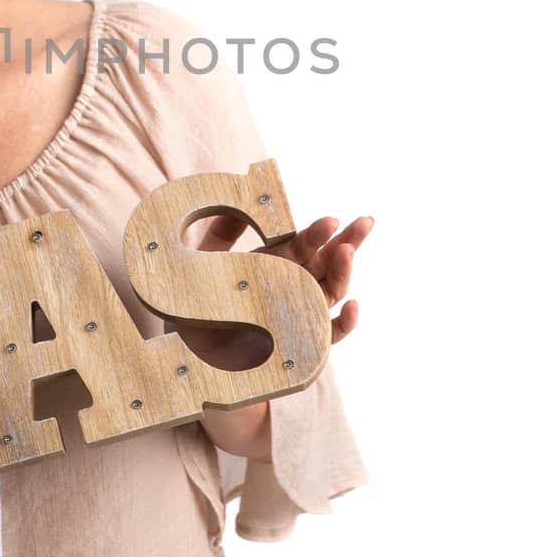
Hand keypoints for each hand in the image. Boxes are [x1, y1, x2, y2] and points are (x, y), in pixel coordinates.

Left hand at [172, 213, 372, 369]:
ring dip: (344, 273)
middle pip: (328, 263)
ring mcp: (298, 316)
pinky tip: (353, 307)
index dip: (317, 233)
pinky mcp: (299, 346)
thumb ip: (222, 230)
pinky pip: (327, 336)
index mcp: (275, 265)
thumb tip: (243, 198)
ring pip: (330, 293)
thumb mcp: (205, 260)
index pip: (302, 245)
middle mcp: (292, 288)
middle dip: (348, 242)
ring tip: (348, 252)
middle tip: (364, 223)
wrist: (192, 357)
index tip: (330, 220)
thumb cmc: (198, 307)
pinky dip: (344, 323)